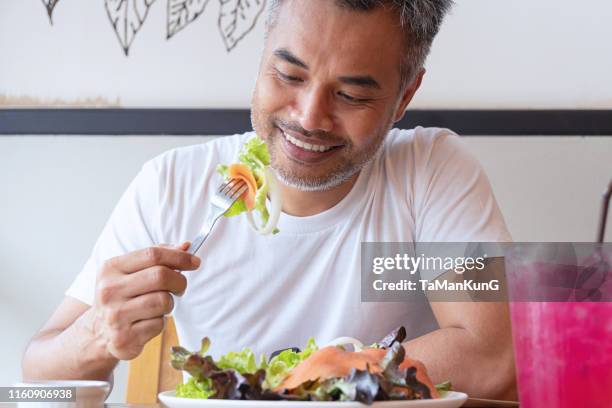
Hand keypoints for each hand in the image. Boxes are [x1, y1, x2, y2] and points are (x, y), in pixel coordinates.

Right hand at [92, 242, 199, 359]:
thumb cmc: (123, 296)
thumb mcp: (131, 271)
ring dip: (169, 303)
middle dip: (179, 281)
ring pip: (163, 301)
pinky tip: (148, 322)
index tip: (195, 262)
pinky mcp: (123, 338)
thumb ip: (158, 256)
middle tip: (180, 287)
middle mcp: (109, 290)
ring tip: (159, 306)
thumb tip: (186, 246)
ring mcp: (115, 315)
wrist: (98, 333)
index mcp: (111, 268)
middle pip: (160, 276)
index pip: (152, 254)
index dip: (179, 257)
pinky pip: (158, 324)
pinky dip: (160, 322)